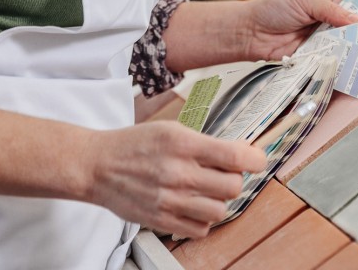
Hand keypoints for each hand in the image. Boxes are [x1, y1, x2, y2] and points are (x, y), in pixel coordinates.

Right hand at [84, 121, 265, 238]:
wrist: (98, 166)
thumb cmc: (134, 144)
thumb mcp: (170, 129)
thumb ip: (203, 142)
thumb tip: (239, 152)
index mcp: (182, 143)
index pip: (234, 156)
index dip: (255, 159)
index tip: (258, 159)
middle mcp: (179, 173)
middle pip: (233, 186)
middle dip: (234, 178)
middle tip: (223, 172)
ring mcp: (171, 200)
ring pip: (221, 210)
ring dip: (219, 200)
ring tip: (205, 189)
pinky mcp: (163, 221)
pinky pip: (201, 229)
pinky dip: (203, 218)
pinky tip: (192, 204)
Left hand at [243, 0, 357, 61]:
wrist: (250, 32)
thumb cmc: (273, 10)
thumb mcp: (304, 2)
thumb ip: (331, 10)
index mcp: (326, 7)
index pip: (352, 11)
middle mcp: (326, 26)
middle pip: (351, 33)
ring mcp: (320, 44)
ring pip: (343, 50)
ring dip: (353, 53)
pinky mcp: (313, 60)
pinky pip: (330, 63)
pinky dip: (338, 65)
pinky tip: (351, 69)